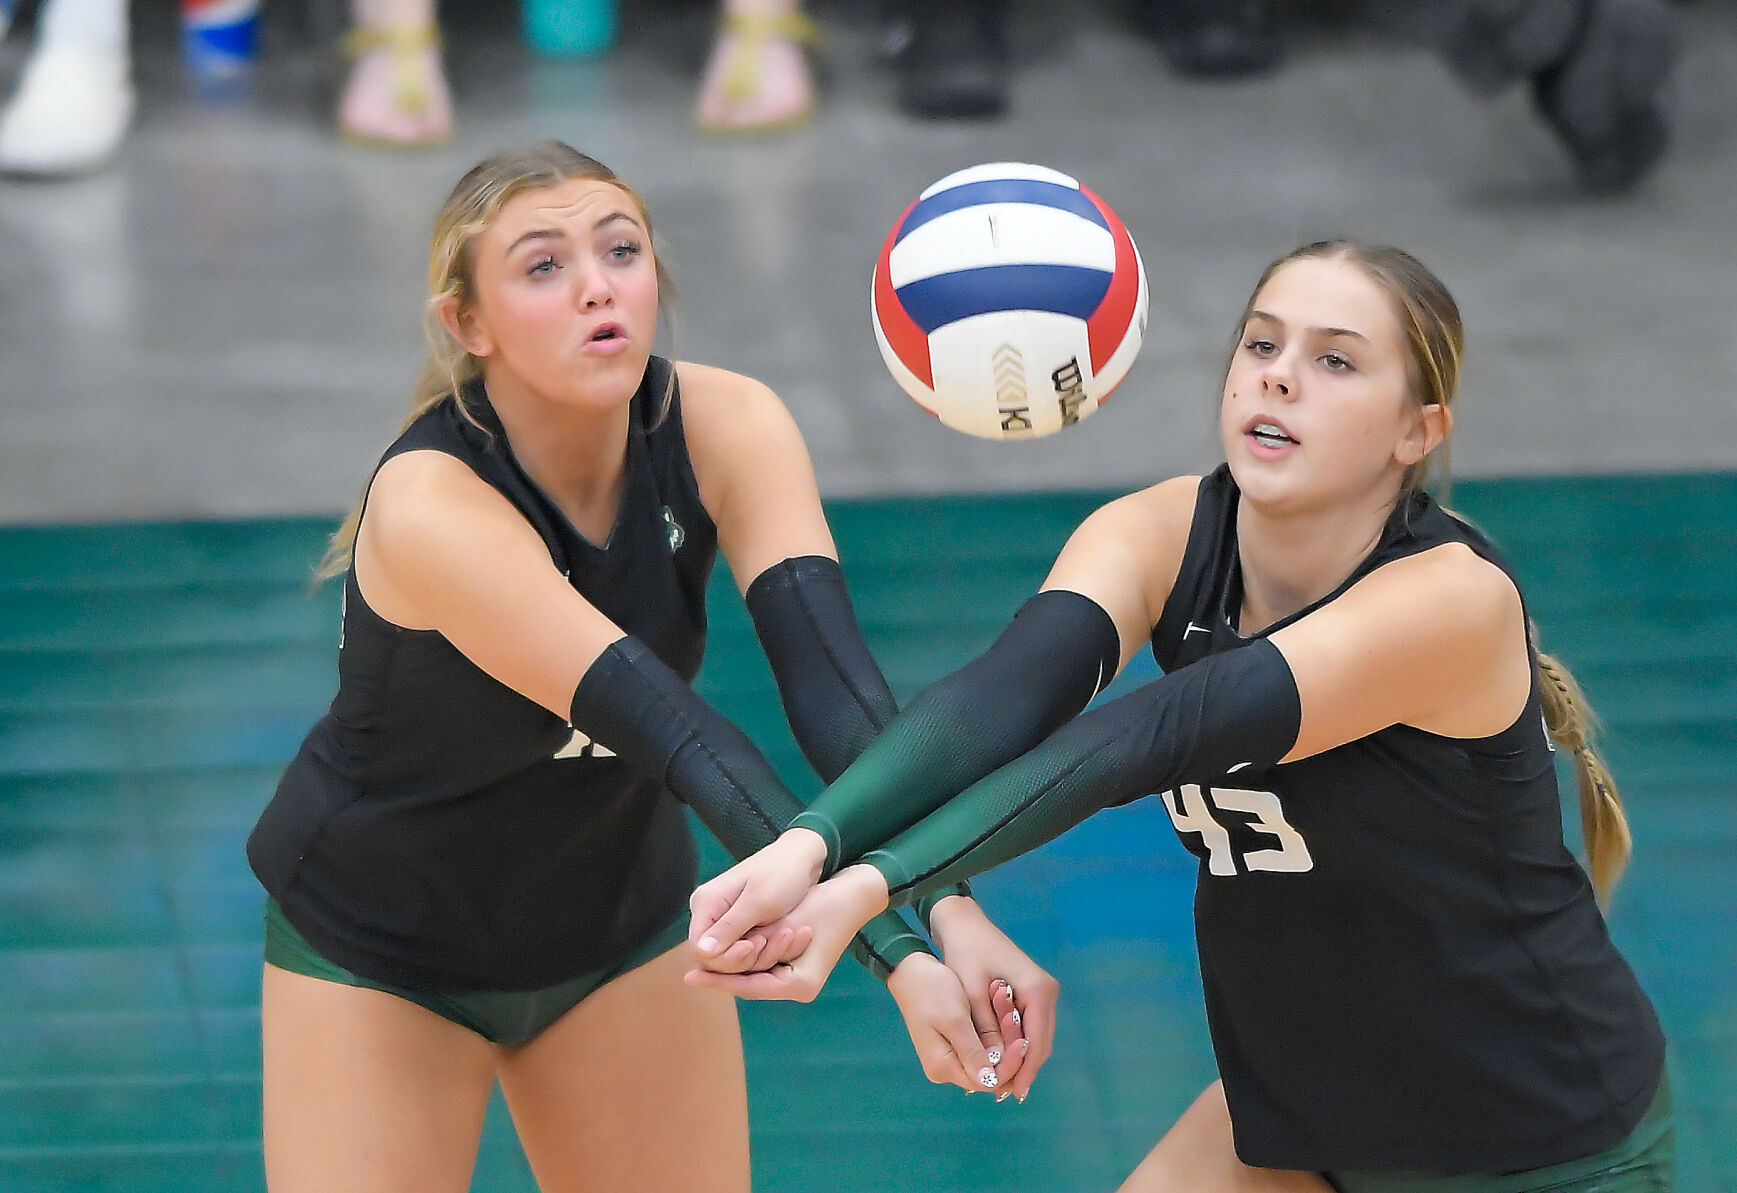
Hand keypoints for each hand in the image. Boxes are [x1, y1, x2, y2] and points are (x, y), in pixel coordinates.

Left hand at [686, 863, 888, 1000]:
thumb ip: (742, 938)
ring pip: (755, 977)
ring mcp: (799, 981)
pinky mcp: (797, 969)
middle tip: (691, 971)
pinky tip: (726, 952)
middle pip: (750, 985)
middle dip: (723, 975)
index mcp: (798, 985)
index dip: (717, 980)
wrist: (853, 894)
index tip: (689, 976)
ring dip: (734, 966)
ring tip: (703, 962)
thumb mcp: (778, 919)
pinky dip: (747, 958)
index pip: (747, 986)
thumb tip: (704, 952)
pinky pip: (765, 968)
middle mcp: (799, 990)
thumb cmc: (821, 903)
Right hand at [688, 827, 828, 962]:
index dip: (725, 958)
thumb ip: (729, 927)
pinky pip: (738, 949)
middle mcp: (707, 912)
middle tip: (767, 943)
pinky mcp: (735, 924)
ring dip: (752, 957)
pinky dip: (758, 951)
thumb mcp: (759, 902)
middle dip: (740, 959)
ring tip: (776, 939)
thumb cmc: (782, 875)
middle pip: (711, 956)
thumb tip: (700, 951)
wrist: (801, 859)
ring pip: (726, 956)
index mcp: (706, 902)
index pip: (699, 949)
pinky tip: (776, 940)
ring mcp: (720, 919)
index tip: (757, 946)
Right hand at [884, 953, 1027, 1095]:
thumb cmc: (932, 991)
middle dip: (1009, 1050)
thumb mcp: (954, 1019)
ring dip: (1004, 1039)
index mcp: (944, 1067)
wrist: (911, 970)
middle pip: (991, 1073)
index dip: (1011, 1065)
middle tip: (1018, 1019)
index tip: (1024, 1040)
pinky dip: (995, 1034)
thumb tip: (991, 1081)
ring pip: (989, 1059)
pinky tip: (1002, 1014)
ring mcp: (949, 1058)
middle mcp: (946, 1069)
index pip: (989, 1081)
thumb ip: (972, 1051)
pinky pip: (982, 1048)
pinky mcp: (954, 1044)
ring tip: (1010, 1011)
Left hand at [929, 895, 1058, 1102]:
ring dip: (1020, 1057)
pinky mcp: (1029, 991)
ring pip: (1035, 1036)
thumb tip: (995, 1067)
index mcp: (1038, 990)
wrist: (962, 923)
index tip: (1014, 1093)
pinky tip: (999, 1058)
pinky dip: (1015, 1043)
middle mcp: (1046, 991)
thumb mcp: (971, 993)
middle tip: (1004, 1093)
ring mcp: (1040, 991)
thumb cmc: (965, 953)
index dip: (1026, 1069)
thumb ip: (985, 1030)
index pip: (1037, 1041)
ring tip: (1000, 1081)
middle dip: (1023, 1067)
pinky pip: (1027, 1025)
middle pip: (1040, 1041)